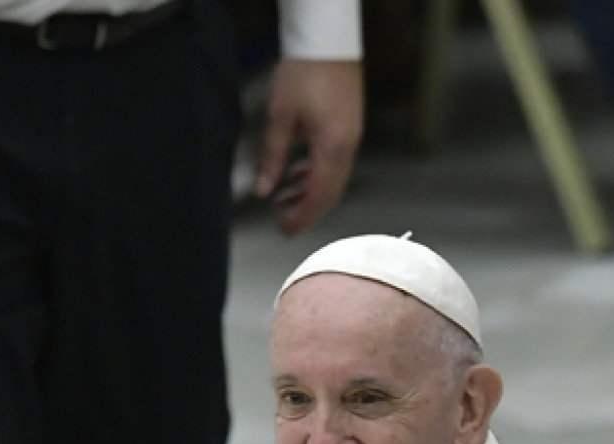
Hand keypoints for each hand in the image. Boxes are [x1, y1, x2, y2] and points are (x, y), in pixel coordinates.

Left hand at [254, 59, 362, 235]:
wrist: (327, 42)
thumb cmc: (303, 72)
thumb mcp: (279, 116)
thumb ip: (271, 156)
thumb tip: (261, 190)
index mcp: (331, 145)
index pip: (319, 194)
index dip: (302, 216)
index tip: (286, 231)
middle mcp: (347, 145)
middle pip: (331, 192)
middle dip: (307, 210)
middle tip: (284, 222)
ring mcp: (352, 136)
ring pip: (334, 178)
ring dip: (311, 192)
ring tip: (285, 199)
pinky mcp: (350, 127)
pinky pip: (337, 162)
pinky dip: (318, 174)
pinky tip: (299, 173)